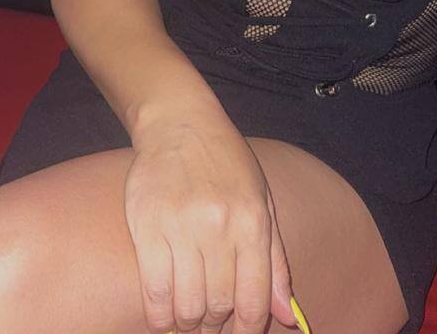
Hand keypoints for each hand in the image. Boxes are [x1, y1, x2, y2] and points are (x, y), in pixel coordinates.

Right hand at [124, 113, 298, 333]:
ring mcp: (182, 227)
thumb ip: (275, 261)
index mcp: (253, 222)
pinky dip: (159, 316)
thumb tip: (288, 316)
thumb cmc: (227, 164)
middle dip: (214, 328)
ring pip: (187, 306)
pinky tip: (164, 316)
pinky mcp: (148, 227)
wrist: (181, 123)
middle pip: (218, 307)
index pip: (254, 301)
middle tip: (209, 326)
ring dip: (188, 324)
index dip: (247, 332)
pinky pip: (154, 291)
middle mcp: (220, 227)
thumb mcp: (262, 202)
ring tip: (188, 319)